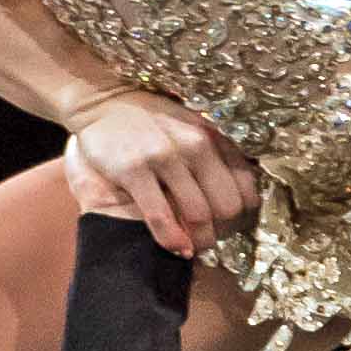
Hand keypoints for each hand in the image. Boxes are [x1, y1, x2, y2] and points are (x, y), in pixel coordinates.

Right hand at [64, 92, 259, 258]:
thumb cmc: (151, 120)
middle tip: (210, 237)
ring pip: (199, 214)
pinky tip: (176, 248)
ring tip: (194, 246)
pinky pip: (161, 216)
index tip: (230, 223)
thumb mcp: (192, 126)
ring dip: (200, 240)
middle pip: (228, 206)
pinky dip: (172, 240)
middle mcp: (194, 145)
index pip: (246, 187)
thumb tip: (241, 192)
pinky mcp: (134, 170)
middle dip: (223, 230)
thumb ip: (216, 153)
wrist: (104, 101)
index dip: (242, 214)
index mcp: (212, 136)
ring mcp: (164, 157)